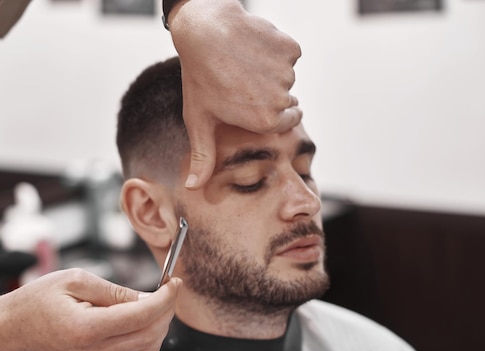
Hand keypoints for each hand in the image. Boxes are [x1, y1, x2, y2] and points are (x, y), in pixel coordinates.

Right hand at [0, 268, 180, 350]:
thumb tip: (147, 298)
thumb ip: (114, 290)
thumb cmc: (37, 300)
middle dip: (166, 312)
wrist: (12, 329)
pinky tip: (140, 324)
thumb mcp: (75, 280)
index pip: (142, 315)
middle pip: (150, 336)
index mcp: (87, 327)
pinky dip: (146, 344)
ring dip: (159, 328)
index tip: (174, 284)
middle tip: (166, 292)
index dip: (165, 299)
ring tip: (154, 306)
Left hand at [168, 0, 302, 187]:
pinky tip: (252, 49)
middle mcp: (281, 98)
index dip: (269, 113)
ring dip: (270, 71)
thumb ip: (203, 157)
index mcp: (265, 120)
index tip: (256, 103)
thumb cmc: (199, 77)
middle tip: (244, 83)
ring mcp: (287, 71)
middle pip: (286, 101)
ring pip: (286, 76)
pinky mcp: (289, 47)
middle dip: (269, 94)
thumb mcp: (199, 120)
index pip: (285, 123)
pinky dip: (275, 51)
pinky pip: (288, 54)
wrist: (204, 29)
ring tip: (244, 65)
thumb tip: (195, 187)